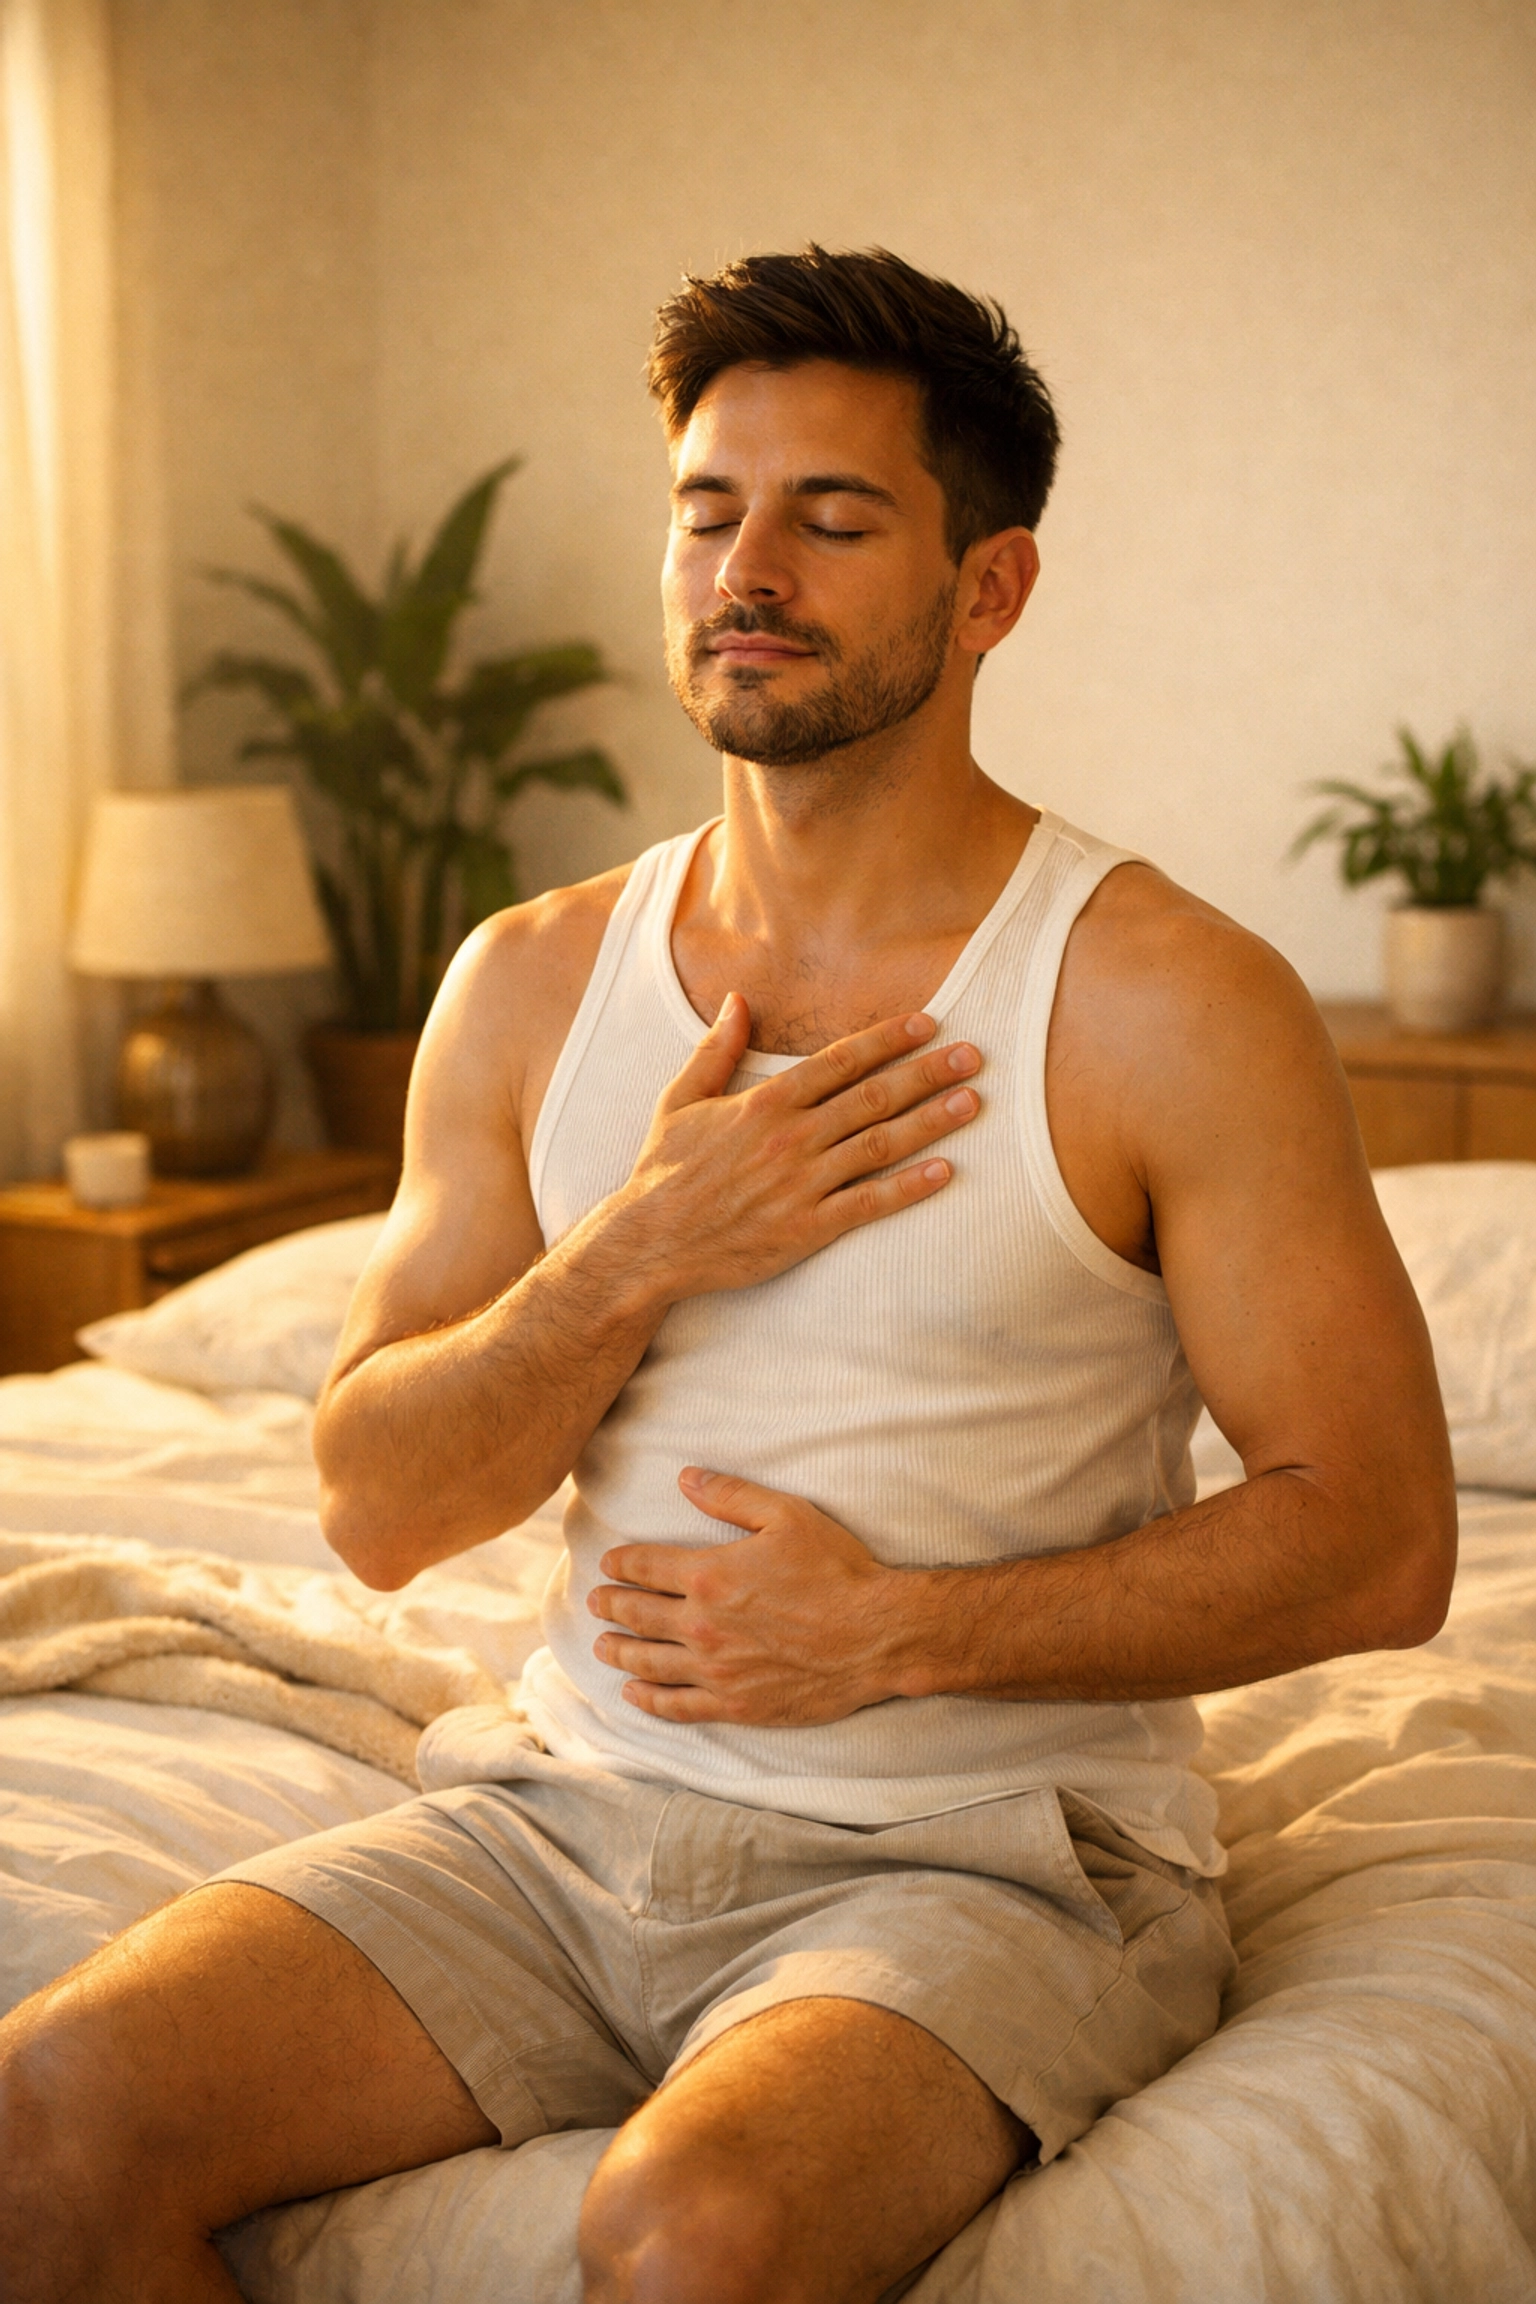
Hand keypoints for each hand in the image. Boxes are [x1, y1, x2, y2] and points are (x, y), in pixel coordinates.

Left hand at [587, 1467, 923, 1724]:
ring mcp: (716, 1669)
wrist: (875, 1635)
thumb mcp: (786, 1515)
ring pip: (648, 1662)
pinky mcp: (735, 1704)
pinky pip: (677, 1706)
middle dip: (611, 1606)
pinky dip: (649, 1701)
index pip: (647, 1567)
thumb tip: (685, 1476)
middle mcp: (702, 1624)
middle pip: (638, 1615)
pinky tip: (633, 1695)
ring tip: (602, 1647)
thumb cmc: (836, 1570)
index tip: (607, 1564)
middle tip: (594, 1603)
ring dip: (619, 1653)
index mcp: (710, 1574)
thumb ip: (730, 1494)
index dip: (622, 1564)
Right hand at [612, 996, 981, 1302]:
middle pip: (873, 1096)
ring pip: (880, 1145)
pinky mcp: (806, 1229)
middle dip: (927, 1072)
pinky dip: (909, 1188)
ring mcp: (801, 1184)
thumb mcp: (680, 1100)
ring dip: (932, 1121)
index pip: (839, 1061)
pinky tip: (945, 1172)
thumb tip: (737, 1000)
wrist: (648, 1243)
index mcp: (764, 1102)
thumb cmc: (664, 1172)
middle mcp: (790, 1138)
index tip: (927, 1024)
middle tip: (973, 1055)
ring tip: (973, 1102)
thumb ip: (716, 1049)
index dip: (887, 1040)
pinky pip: (868, 1204)